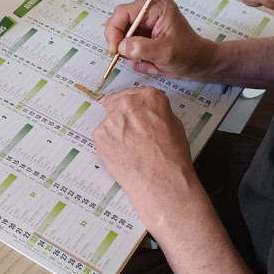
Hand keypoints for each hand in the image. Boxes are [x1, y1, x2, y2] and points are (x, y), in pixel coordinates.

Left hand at [93, 86, 199, 232]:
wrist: (161, 181)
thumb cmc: (172, 157)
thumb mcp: (174, 124)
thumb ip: (156, 112)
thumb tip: (146, 112)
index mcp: (149, 97)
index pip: (135, 92)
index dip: (133, 102)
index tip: (130, 108)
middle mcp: (127, 104)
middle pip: (118, 102)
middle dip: (121, 113)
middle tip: (127, 130)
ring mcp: (111, 120)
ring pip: (109, 120)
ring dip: (115, 130)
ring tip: (130, 148)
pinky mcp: (99, 136)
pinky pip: (102, 136)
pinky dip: (109, 143)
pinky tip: (122, 154)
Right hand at [104, 0, 215, 79]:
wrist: (198, 64)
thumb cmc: (189, 54)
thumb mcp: (165, 52)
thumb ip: (141, 48)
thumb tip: (120, 47)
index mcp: (156, 7)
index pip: (123, 13)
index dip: (114, 30)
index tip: (114, 49)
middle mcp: (148, 13)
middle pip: (118, 24)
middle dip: (122, 45)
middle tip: (132, 59)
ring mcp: (144, 26)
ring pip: (121, 39)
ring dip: (131, 56)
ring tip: (148, 63)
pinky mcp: (142, 37)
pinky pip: (127, 49)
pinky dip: (134, 60)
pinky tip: (149, 64)